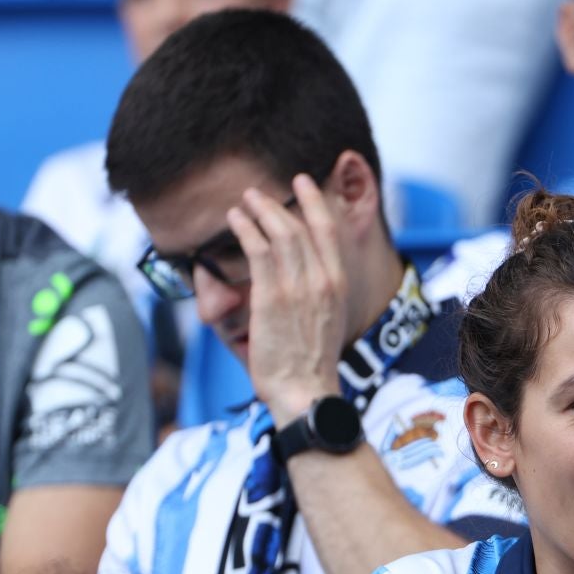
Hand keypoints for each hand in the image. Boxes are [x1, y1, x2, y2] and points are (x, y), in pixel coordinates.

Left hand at [226, 174, 352, 423]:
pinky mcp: (272, 298)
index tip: (302, 184)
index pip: (329, 231)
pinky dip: (246, 230)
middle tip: (259, 192)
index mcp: (338, 284)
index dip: (314, 202)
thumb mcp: (326, 319)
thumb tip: (298, 278)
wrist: (305, 390)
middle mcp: (323, 280)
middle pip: (300, 227)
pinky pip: (258, 251)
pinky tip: (235, 220)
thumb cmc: (310, 363)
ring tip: (244, 201)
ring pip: (279, 234)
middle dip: (278, 203)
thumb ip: (315, 293)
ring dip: (259, 212)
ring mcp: (298, 288)